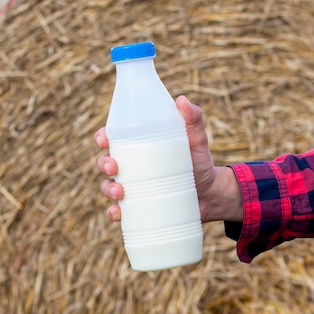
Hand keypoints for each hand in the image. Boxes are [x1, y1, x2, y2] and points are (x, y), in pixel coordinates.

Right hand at [94, 95, 242, 222]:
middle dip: (103, 164)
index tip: (104, 139)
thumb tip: (182, 101)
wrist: (211, 195)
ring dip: (107, 189)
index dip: (102, 137)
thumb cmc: (200, 163)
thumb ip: (193, 120)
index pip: (113, 138)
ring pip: (108, 187)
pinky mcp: (139, 208)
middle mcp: (132, 167)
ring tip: (119, 191)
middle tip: (113, 167)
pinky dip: (114, 213)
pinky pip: (119, 212)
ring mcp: (134, 189)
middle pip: (106, 163)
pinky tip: (118, 212)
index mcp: (139, 147)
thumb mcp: (197, 140)